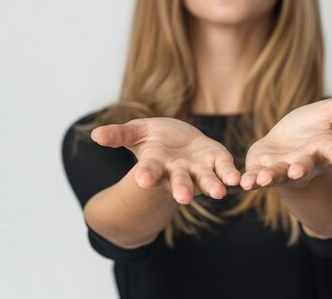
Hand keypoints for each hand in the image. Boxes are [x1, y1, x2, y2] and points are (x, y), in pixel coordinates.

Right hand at [90, 117, 240, 203]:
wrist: (180, 141)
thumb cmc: (155, 139)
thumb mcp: (136, 132)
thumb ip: (118, 135)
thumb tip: (94, 135)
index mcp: (157, 164)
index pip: (149, 171)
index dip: (146, 175)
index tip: (142, 181)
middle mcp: (178, 171)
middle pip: (179, 182)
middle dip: (181, 189)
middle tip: (183, 198)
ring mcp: (199, 169)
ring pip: (205, 180)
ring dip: (211, 187)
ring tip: (219, 194)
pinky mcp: (217, 161)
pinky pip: (225, 170)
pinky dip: (230, 174)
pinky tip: (237, 179)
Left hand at [239, 82, 331, 189]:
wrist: (290, 144)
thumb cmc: (316, 126)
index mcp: (325, 148)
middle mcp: (305, 162)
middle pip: (305, 166)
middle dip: (302, 168)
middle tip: (298, 170)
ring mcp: (283, 168)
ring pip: (278, 175)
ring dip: (271, 177)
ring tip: (261, 179)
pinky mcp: (262, 169)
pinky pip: (255, 177)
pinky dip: (249, 180)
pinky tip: (242, 183)